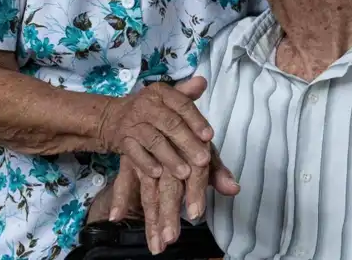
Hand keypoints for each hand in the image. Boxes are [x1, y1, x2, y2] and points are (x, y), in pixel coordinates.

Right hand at [97, 77, 213, 178]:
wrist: (112, 118)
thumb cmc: (150, 110)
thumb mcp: (167, 99)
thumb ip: (187, 95)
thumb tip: (203, 82)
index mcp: (161, 93)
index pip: (182, 104)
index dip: (196, 120)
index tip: (209, 137)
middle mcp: (146, 105)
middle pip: (170, 124)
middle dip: (188, 143)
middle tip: (203, 160)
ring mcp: (132, 123)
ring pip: (154, 141)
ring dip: (170, 158)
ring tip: (185, 173)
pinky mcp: (122, 140)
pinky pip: (135, 153)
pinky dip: (146, 163)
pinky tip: (158, 174)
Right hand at [110, 148, 239, 254]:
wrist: (155, 110)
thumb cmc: (186, 135)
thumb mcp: (204, 150)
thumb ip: (218, 172)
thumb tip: (234, 189)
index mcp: (191, 149)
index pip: (195, 173)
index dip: (195, 193)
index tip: (195, 214)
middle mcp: (168, 153)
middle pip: (169, 186)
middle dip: (170, 213)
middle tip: (170, 238)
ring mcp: (147, 158)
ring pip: (148, 190)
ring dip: (151, 216)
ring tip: (155, 242)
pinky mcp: (130, 160)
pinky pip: (123, 181)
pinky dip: (119, 199)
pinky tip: (116, 217)